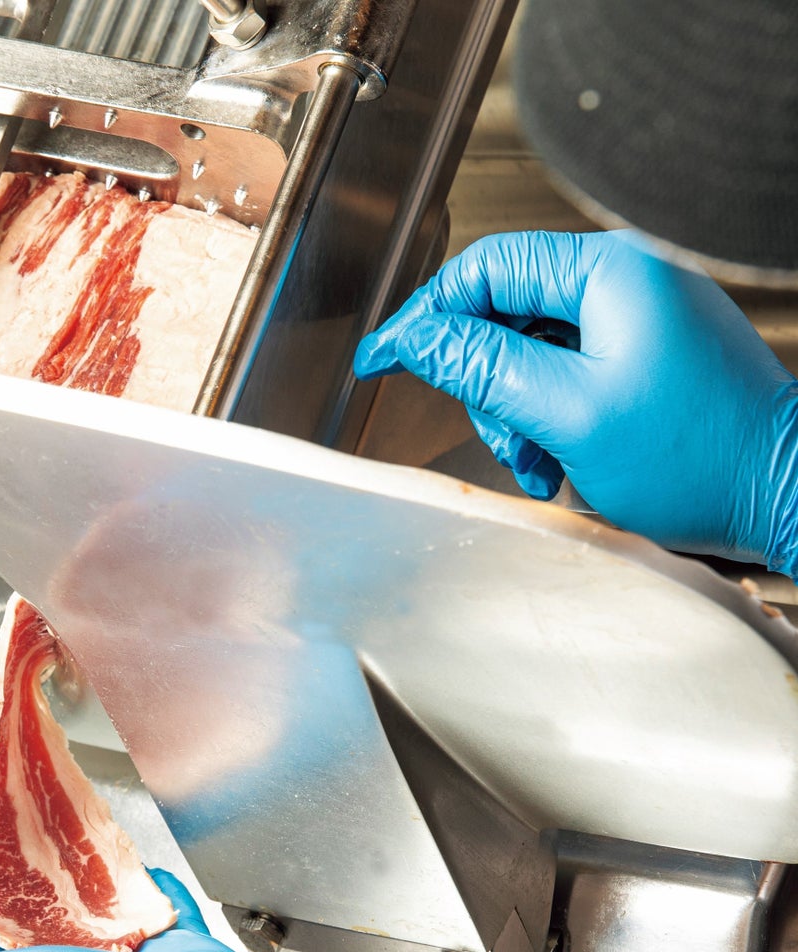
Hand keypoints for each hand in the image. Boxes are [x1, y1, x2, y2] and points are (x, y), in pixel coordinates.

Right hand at [354, 230, 797, 571]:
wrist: (790, 493)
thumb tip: (414, 340)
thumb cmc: (702, 456)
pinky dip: (547, 418)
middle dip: (485, 386)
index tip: (382, 359)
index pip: (482, 270)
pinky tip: (560, 459)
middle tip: (504, 440)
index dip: (423, 318)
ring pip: (527, 351)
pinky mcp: (645, 353)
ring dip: (515, 414)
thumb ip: (483, 367)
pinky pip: (564, 373)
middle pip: (501, 314)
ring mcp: (638, 318)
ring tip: (539, 463)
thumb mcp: (568, 413)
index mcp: (609, 273)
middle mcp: (624, 282)